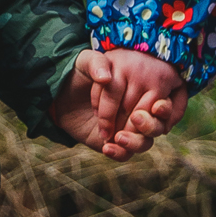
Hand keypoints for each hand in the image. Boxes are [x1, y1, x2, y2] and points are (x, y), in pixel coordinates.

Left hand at [51, 48, 185, 158]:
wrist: (60, 94)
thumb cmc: (78, 74)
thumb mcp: (85, 62)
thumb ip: (96, 63)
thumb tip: (105, 78)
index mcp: (143, 85)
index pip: (154, 100)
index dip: (149, 105)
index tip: (134, 106)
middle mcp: (141, 107)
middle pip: (155, 123)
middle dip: (145, 126)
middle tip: (131, 121)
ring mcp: (131, 127)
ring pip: (146, 140)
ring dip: (135, 142)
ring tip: (118, 137)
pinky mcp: (118, 143)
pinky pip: (127, 154)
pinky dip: (120, 153)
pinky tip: (107, 147)